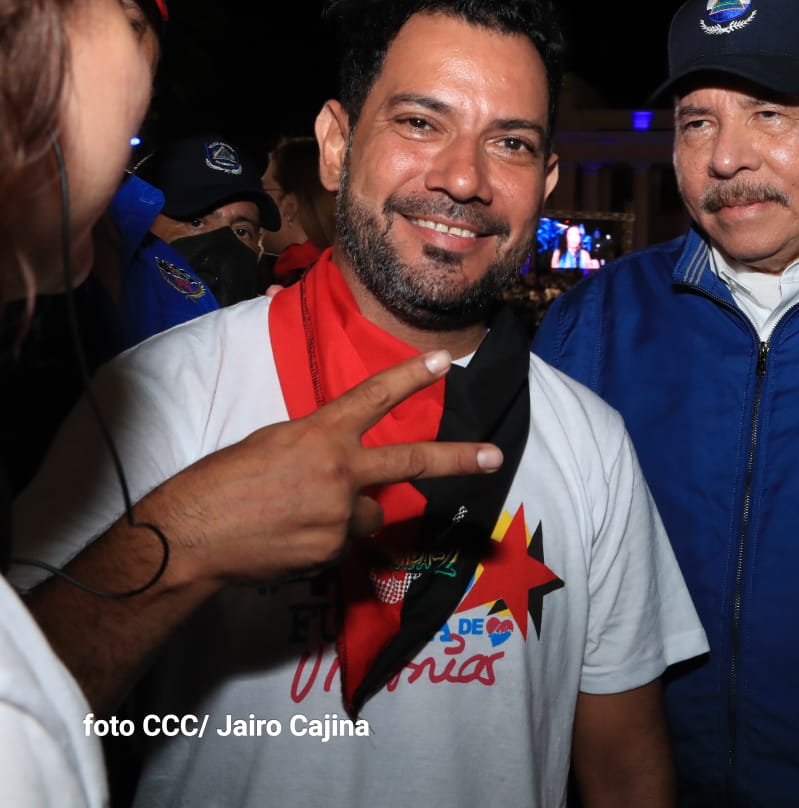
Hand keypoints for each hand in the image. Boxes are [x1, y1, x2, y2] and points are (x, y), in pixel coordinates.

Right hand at [144, 350, 501, 588]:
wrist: (192, 535)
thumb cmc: (223, 481)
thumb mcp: (274, 444)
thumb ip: (319, 447)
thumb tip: (345, 466)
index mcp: (320, 434)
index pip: (373, 396)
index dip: (410, 376)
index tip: (442, 360)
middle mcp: (339, 470)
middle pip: (411, 462)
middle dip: (457, 459)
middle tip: (494, 456)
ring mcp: (340, 514)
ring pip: (368, 515)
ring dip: (347, 516)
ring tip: (297, 517)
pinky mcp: (333, 551)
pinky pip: (342, 544)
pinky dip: (323, 541)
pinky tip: (288, 539)